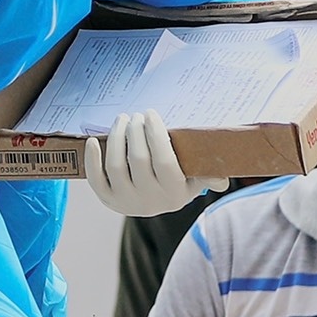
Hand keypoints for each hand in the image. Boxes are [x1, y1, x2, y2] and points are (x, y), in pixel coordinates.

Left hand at [83, 109, 229, 215]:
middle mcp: (150, 200)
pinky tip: (94, 140)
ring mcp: (126, 201)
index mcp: (174, 192)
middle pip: (138, 159)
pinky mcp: (108, 200)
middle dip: (136, 131)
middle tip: (137, 115)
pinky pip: (96, 179)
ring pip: (116, 165)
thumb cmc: (179, 181)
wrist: (156, 203)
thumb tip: (223, 179)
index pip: (163, 160)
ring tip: (122, 120)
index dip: (155, 134)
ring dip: (116, 137)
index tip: (151, 114)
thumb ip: (210, 175)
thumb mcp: (197, 178)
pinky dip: (92, 159)